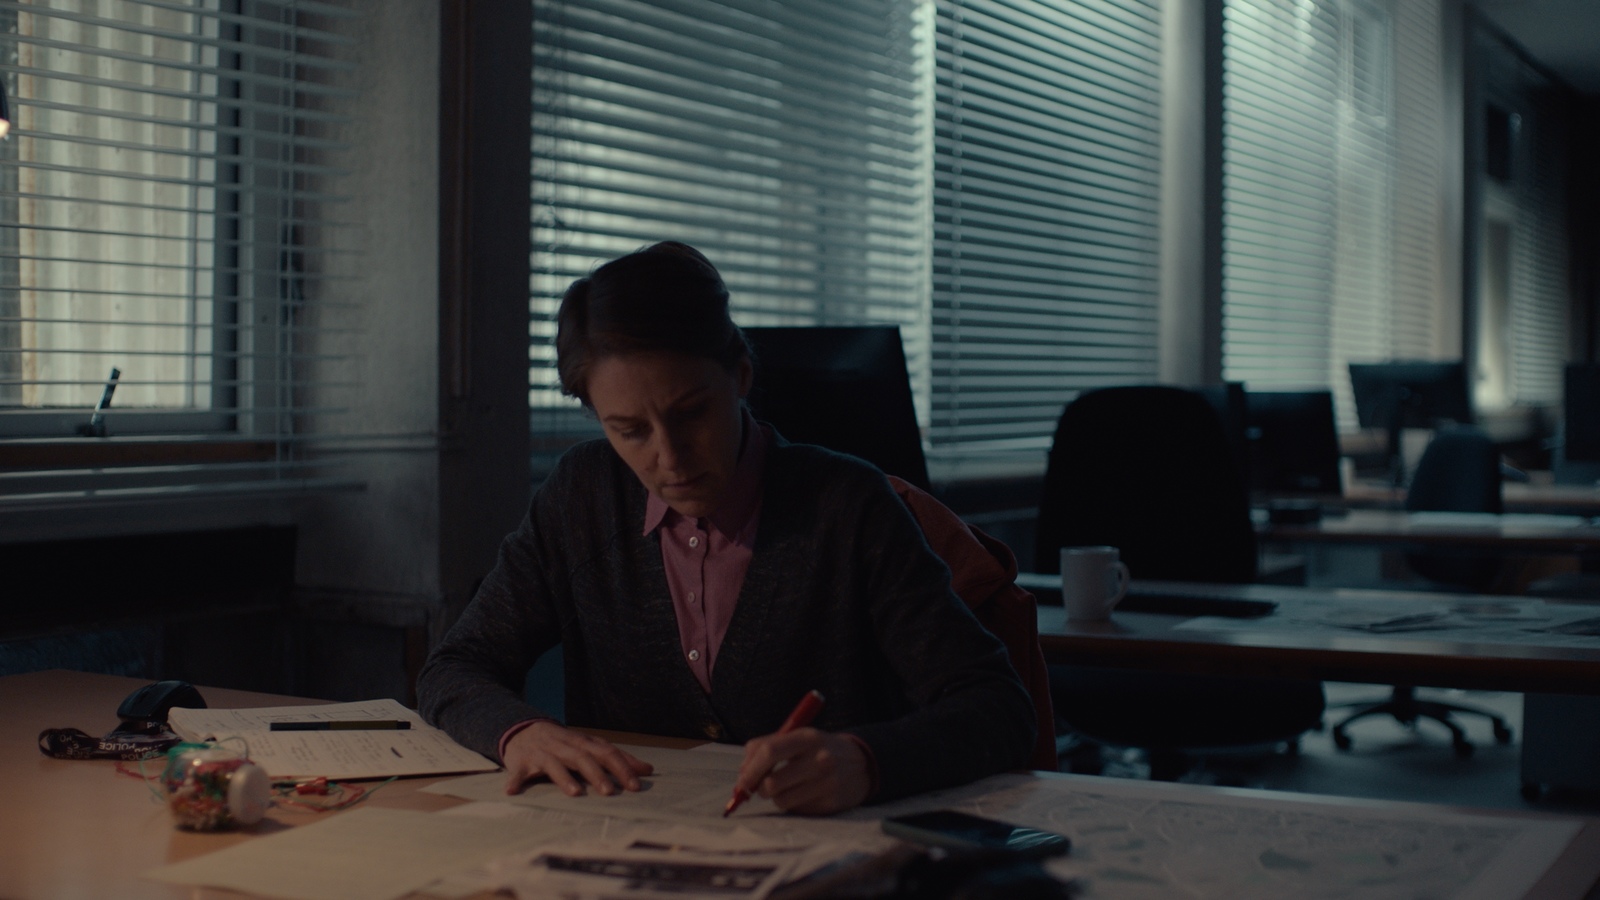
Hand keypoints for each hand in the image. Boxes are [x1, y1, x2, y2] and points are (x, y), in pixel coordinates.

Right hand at [501, 721, 653, 796]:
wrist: (522, 728)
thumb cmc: (562, 743)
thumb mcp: (589, 746)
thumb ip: (616, 758)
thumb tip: (647, 769)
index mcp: (582, 743)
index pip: (606, 752)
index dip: (622, 768)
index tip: (636, 786)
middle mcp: (564, 747)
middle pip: (583, 758)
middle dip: (597, 774)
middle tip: (610, 792)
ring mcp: (542, 754)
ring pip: (554, 764)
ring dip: (564, 778)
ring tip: (575, 793)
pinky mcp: (521, 762)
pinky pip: (518, 772)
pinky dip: (515, 781)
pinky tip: (512, 792)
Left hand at [733, 728, 870, 814]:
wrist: (861, 764)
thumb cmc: (819, 749)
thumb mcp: (799, 737)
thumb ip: (767, 746)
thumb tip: (742, 772)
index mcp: (807, 737)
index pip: (769, 751)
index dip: (749, 769)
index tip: (742, 780)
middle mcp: (819, 759)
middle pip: (771, 783)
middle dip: (759, 788)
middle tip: (762, 786)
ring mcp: (827, 783)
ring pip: (781, 801)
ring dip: (777, 797)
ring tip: (788, 788)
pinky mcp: (831, 803)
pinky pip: (797, 810)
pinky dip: (794, 804)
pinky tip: (805, 794)